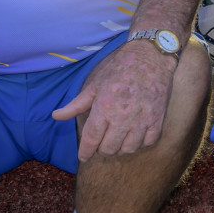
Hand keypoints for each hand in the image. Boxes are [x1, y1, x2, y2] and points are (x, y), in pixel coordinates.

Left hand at [52, 37, 176, 159]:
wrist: (152, 56)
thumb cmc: (120, 68)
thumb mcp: (95, 84)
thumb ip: (76, 104)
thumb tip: (55, 116)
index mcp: (104, 107)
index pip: (91, 140)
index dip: (85, 152)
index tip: (84, 156)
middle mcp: (122, 116)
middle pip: (108, 149)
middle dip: (102, 149)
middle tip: (102, 142)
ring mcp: (142, 118)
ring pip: (128, 149)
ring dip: (121, 148)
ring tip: (118, 139)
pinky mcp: (157, 118)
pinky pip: (148, 142)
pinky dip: (140, 143)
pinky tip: (136, 135)